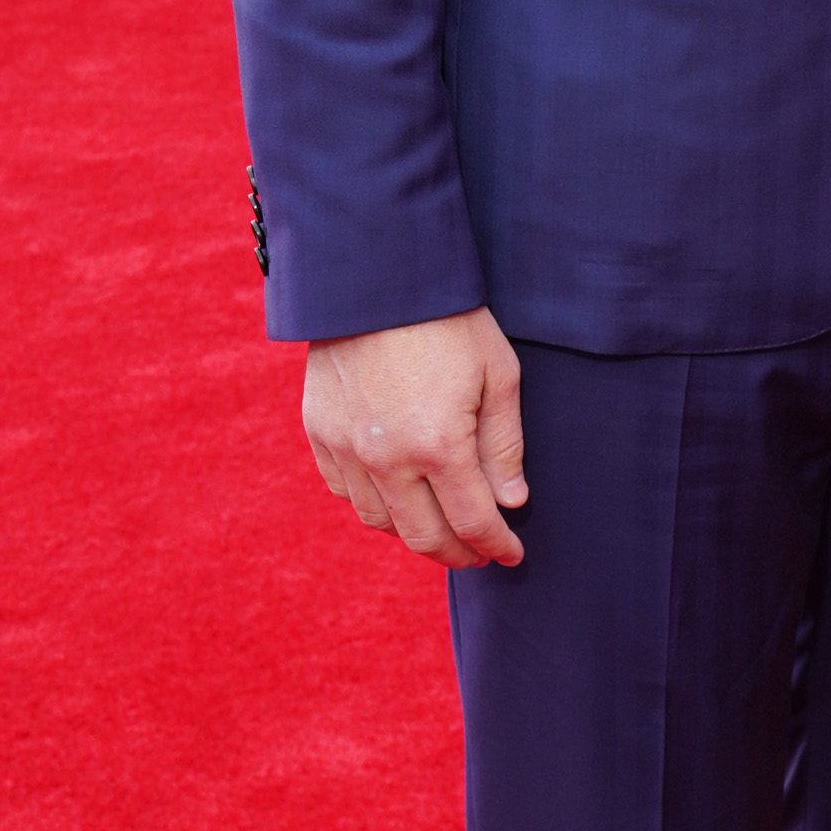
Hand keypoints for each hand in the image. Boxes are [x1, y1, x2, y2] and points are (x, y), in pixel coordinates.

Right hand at [302, 308, 528, 567]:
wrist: (376, 276)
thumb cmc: (450, 320)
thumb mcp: (499, 374)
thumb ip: (504, 446)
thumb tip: (510, 503)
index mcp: (439, 445)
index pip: (472, 522)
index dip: (496, 545)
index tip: (511, 554)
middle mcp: (386, 458)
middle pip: (423, 537)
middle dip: (458, 554)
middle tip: (479, 552)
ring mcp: (346, 447)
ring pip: (379, 521)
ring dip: (413, 533)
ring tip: (440, 524)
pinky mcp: (318, 431)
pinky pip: (344, 491)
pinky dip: (373, 504)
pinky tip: (396, 494)